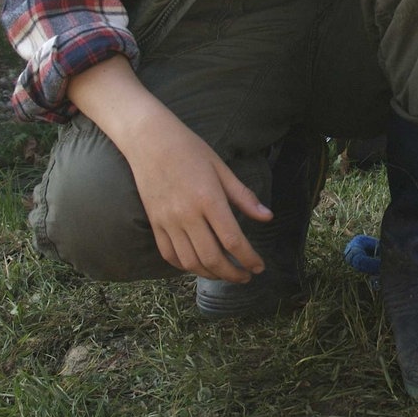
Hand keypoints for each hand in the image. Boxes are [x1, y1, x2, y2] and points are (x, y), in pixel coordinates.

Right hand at [66, 55, 273, 279]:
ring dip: (210, 274)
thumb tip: (268, 217)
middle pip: (212, 257)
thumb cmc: (190, 149)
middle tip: (246, 276)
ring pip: (190, 261)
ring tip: (225, 274)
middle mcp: (187, 215)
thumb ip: (244, 197)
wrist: (149, 140)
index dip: (248, 258)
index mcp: (208, 199)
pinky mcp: (154, 223)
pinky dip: (185, 266)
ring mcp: (167, 221)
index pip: (232, 240)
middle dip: (232, 273)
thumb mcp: (222, 168)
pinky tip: (199, 265)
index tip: (259, 267)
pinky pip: (169, 254)